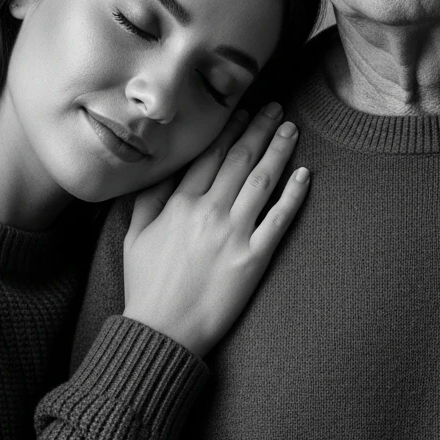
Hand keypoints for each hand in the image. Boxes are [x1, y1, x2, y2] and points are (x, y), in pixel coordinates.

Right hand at [121, 102, 310, 357]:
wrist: (162, 331)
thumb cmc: (145, 286)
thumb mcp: (134, 237)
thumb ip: (148, 199)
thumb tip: (158, 168)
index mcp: (179, 204)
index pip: (209, 155)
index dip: (229, 128)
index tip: (243, 109)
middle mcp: (208, 212)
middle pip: (240, 159)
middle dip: (259, 129)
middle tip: (276, 108)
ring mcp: (232, 234)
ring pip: (261, 181)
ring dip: (279, 151)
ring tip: (291, 129)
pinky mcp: (253, 259)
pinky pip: (278, 220)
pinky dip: (293, 195)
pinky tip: (305, 174)